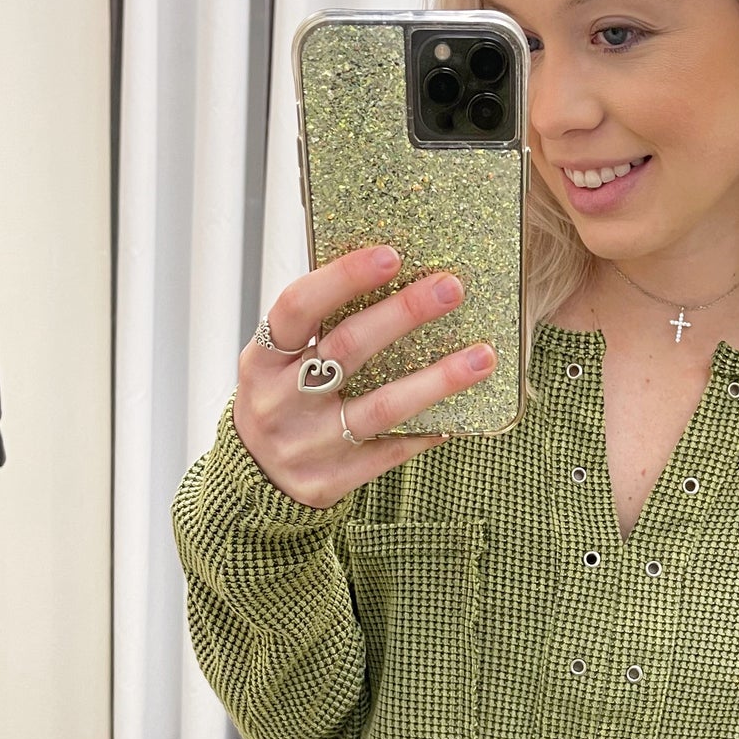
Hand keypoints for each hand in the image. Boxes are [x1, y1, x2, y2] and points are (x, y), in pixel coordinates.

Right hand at [232, 244, 498, 508]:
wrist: (255, 482)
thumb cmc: (281, 402)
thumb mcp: (277, 364)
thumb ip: (318, 329)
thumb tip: (390, 273)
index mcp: (262, 360)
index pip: (298, 307)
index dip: (343, 278)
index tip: (392, 256)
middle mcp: (280, 401)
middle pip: (348, 348)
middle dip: (404, 313)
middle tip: (451, 288)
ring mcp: (307, 444)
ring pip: (382, 406)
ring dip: (437, 379)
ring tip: (482, 356)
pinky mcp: (331, 480)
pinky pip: (391, 451)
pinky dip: (427, 429)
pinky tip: (460, 414)